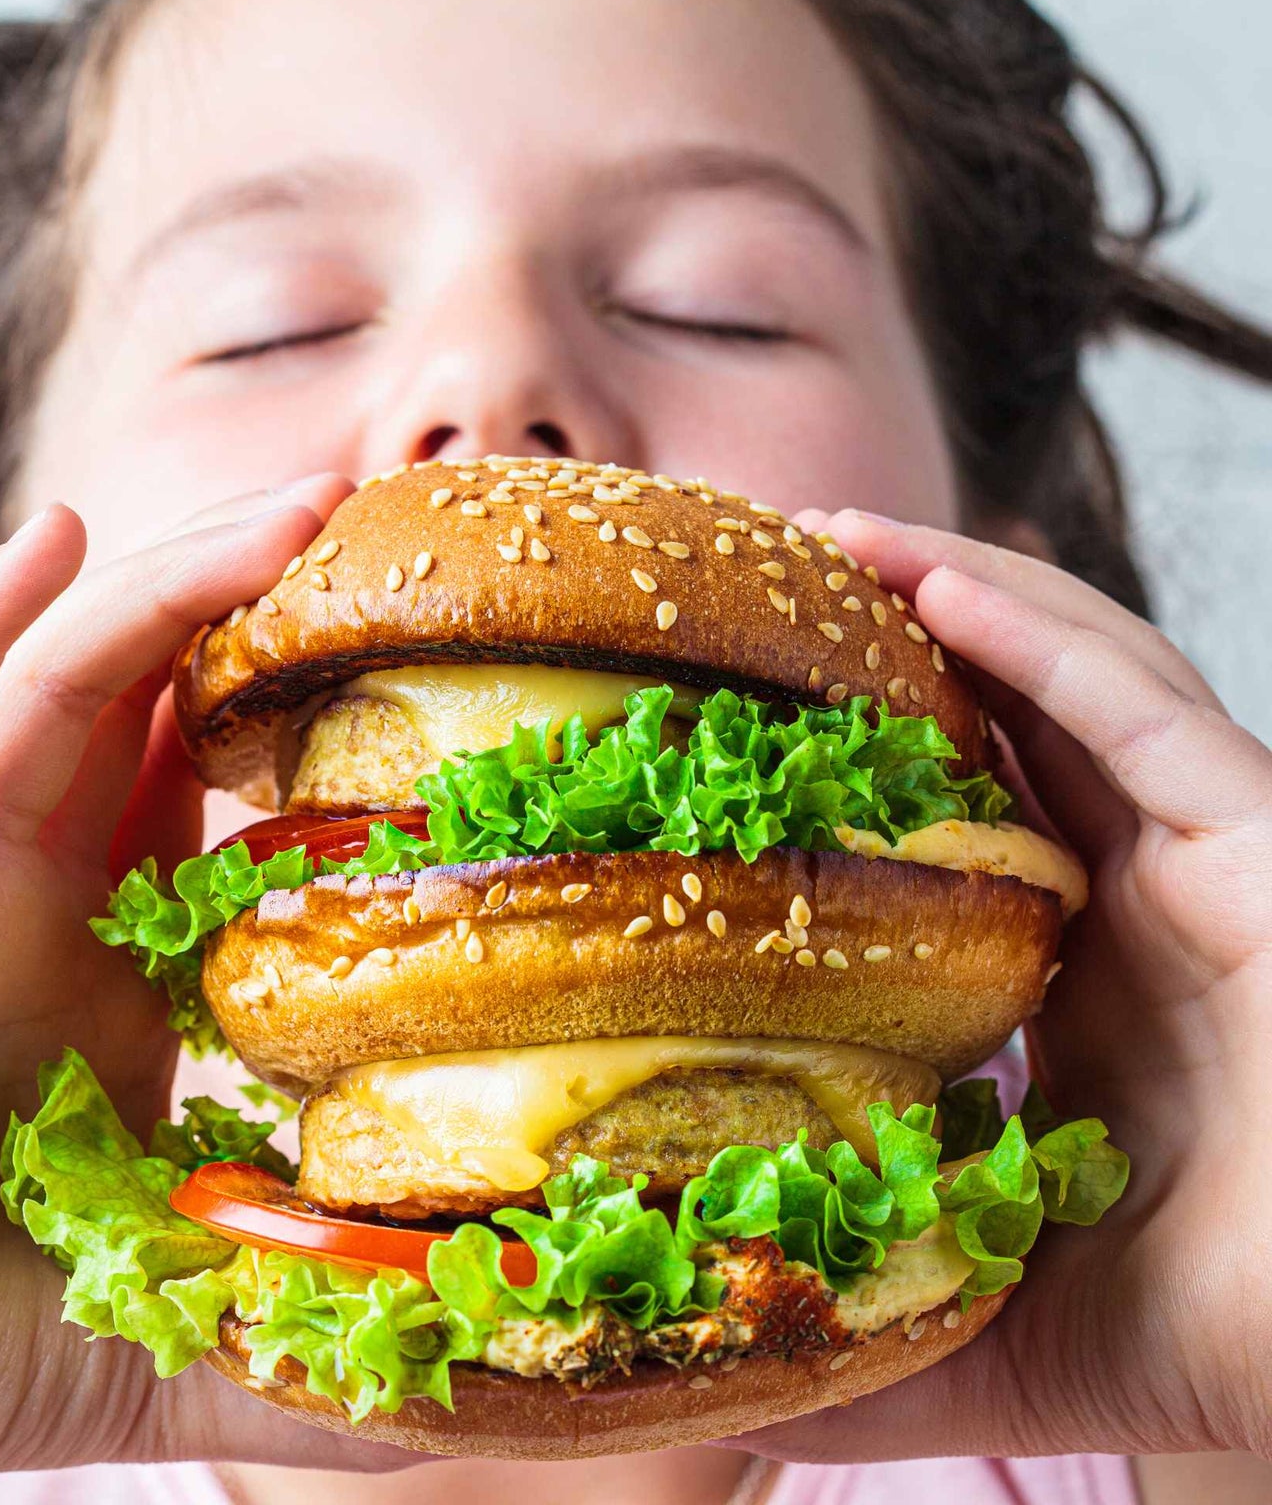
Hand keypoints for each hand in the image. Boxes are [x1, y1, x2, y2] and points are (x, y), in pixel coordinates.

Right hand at [0, 479, 419, 1501]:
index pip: (217, 798)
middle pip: (156, 704)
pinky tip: (43, 543)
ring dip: (163, 584)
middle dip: (252, 605)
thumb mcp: (187, 1322)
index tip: (417, 655)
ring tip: (283, 511)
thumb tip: (502, 1390)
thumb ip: (328, 1352)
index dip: (304, 715)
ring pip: (60, 683)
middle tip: (366, 522)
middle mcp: (32, 894)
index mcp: (112, 965)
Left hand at [745, 511, 1271, 1463]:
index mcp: (1076, 972)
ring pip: (1071, 680)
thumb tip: (711, 1385)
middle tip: (765, 583)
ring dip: (952, 595)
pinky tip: (933, 582)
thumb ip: (863, 1317)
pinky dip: (1039, 637)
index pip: (957, 823)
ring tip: (830, 541)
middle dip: (895, 643)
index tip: (729, 719)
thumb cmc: (1218, 1340)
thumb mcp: (994, 1312)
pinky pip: (1144, 707)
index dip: (857, 757)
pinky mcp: (1271, 839)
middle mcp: (1140, 894)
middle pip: (1005, 725)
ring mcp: (1211, 854)